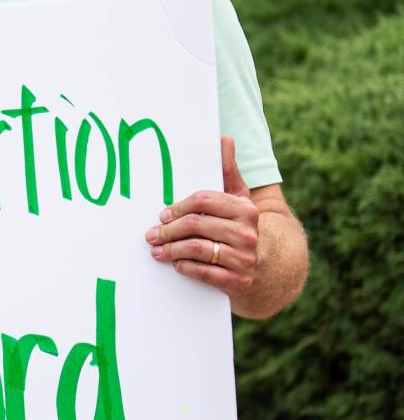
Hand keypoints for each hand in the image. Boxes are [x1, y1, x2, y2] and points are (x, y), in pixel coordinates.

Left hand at [145, 136, 258, 297]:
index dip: (178, 207)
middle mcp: (248, 233)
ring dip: (172, 250)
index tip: (163, 214)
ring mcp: (245, 258)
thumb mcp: (238, 197)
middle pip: (195, 225)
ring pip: (197, 249)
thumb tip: (224, 138)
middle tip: (151, 234)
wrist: (269, 266)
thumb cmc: (240, 224)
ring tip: (157, 250)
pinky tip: (176, 264)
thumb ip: (227, 169)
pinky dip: (186, 267)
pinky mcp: (240, 281)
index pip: (203, 200)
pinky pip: (205, 273)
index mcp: (245, 209)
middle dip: (168, 230)